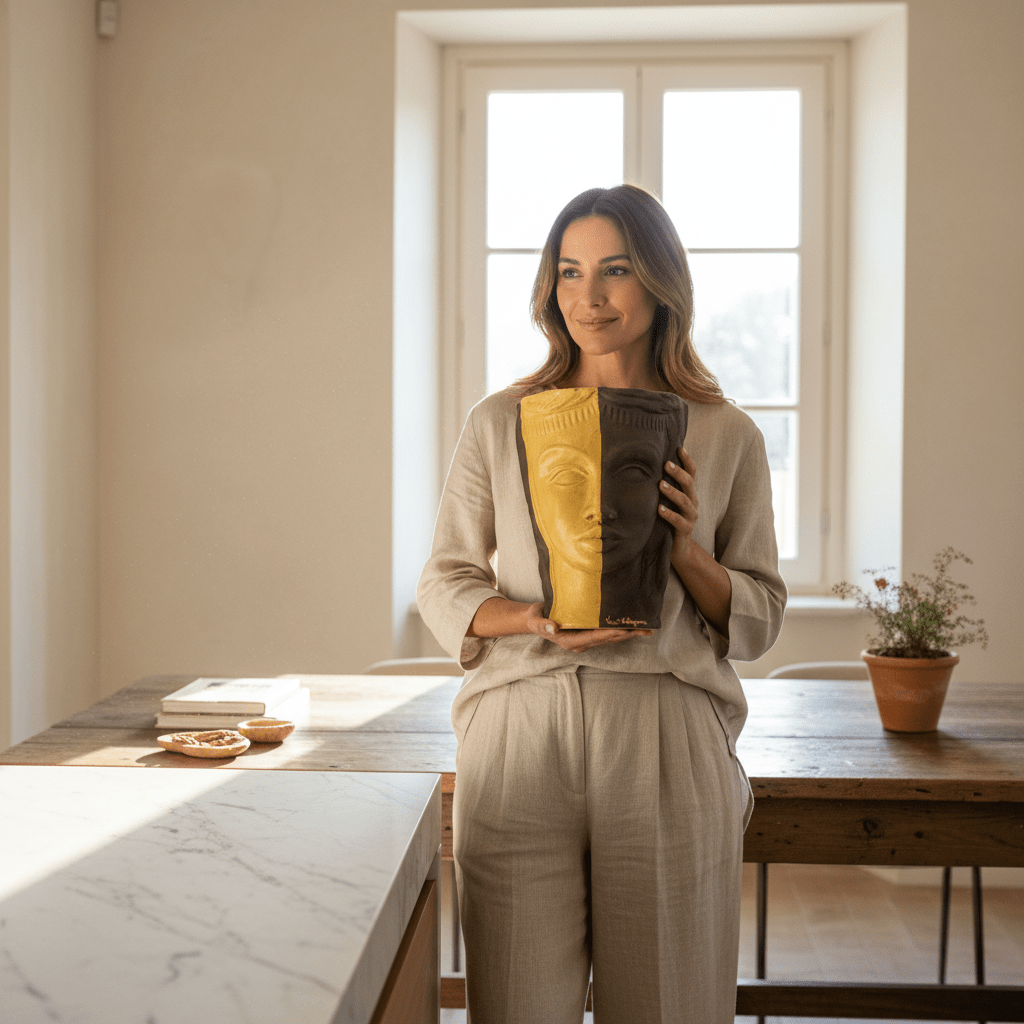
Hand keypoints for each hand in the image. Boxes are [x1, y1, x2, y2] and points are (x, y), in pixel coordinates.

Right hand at [524, 602, 651, 652]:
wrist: (534, 620)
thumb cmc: (536, 619)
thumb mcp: (536, 620)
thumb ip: (543, 624)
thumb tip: (553, 627)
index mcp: (570, 641)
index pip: (595, 637)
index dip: (611, 633)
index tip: (626, 630)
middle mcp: (580, 643)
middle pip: (606, 640)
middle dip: (625, 635)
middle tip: (644, 630)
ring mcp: (584, 640)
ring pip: (608, 638)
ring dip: (626, 634)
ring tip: (643, 629)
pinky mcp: (586, 634)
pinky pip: (605, 633)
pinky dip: (618, 630)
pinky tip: (629, 626)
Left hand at [658, 446, 698, 562]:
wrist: (677, 549)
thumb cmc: (667, 521)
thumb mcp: (666, 502)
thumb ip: (662, 487)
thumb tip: (644, 467)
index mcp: (688, 493)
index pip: (691, 473)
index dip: (687, 461)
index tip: (679, 448)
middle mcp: (692, 502)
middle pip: (690, 484)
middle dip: (679, 473)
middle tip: (666, 464)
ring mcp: (691, 517)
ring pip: (685, 502)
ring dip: (673, 492)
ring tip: (661, 484)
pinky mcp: (685, 531)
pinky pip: (679, 521)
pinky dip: (670, 514)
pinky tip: (659, 509)